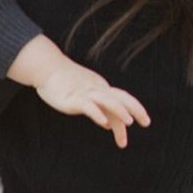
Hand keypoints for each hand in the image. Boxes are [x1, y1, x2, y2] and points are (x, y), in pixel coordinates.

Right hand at [34, 65, 149, 148]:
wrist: (46, 67)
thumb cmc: (64, 82)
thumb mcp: (85, 95)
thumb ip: (98, 108)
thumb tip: (109, 124)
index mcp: (101, 88)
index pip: (122, 99)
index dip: (134, 110)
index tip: (144, 123)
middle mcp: (97, 89)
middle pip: (120, 97)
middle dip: (135, 109)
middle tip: (147, 122)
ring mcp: (85, 93)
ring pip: (106, 100)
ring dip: (119, 111)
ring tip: (129, 122)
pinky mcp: (73, 98)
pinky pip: (88, 106)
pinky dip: (97, 113)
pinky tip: (104, 123)